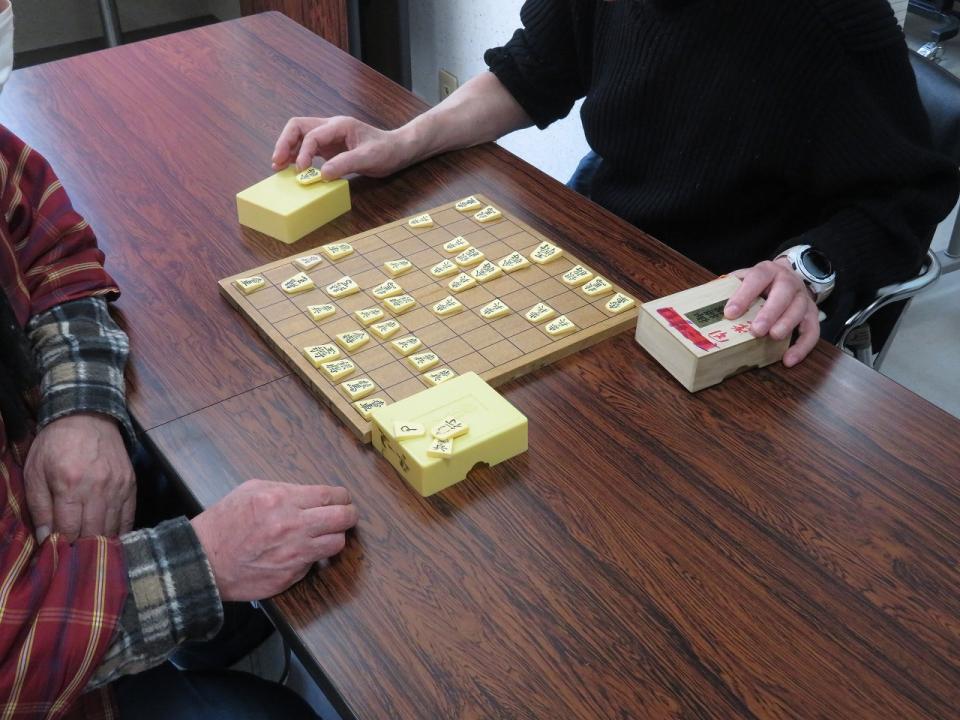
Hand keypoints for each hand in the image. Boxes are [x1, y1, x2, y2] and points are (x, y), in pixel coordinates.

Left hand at [24, 413, 135, 542]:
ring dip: (101, 543)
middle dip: (81, 549)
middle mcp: (97, 487)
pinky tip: (111, 539)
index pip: (68, 530)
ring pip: (112, 528)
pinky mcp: (130, 484)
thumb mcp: (35, 472)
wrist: (87, 416)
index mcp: (69, 484)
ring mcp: (118, 486)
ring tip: (90, 552)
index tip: (55, 555)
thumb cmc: (55, 444)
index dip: (61, 547)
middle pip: (93, 533)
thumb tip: (45, 539)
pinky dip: (121, 531)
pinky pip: (129, 516)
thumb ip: (38, 507)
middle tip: (73, 557)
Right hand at [191, 479, 358, 600]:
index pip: (330, 495)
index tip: (343, 499)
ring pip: (336, 543)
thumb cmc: (224, 522)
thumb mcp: (251, 490)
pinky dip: (312, 557)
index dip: (342, 497)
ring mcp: (294, 554)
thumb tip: (312, 495)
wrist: (203, 560)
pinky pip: (314, 563)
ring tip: (324, 535)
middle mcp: (292, 526)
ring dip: (334, 537)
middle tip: (347, 515)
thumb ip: (285, 489)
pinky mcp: (291, 576)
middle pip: (342, 518)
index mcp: (282, 500)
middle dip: (349, 515)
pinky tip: (300, 552)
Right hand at [271, 116, 416, 179]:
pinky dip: (298, 156)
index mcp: (339, 125)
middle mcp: (330, 127)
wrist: (397, 150)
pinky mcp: (329, 148)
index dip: (303, 152)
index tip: (301, 170)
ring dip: (287, 148)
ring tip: (278, 166)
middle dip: (285, 142)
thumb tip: (323, 174)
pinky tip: (293, 169)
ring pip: (300, 136)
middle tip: (277, 162)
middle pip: (298, 127)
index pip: (312, 135)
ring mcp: (329, 137)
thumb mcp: (369, 158)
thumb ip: (346, 164)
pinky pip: (308, 148)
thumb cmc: (386, 151)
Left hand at [724, 258, 819, 366]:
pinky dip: (802, 347)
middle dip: (770, 313)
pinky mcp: (812, 315)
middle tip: (756, 330)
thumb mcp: (744, 278)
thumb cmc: (760, 283)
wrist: (788, 276)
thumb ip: (729, 287)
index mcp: (768, 271)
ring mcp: (803, 298)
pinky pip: (812, 331)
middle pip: (783, 294)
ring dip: (786, 325)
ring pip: (799, 311)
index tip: (730, 313)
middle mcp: (788, 282)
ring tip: (773, 338)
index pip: (756, 278)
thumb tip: (703, 303)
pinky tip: (788, 359)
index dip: (743, 295)